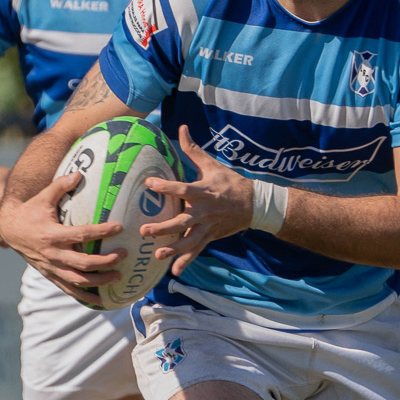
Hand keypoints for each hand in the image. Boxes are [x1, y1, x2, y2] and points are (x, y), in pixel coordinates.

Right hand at [0, 170, 125, 306]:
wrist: (10, 230)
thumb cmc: (30, 210)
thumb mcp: (43, 196)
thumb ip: (61, 185)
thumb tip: (79, 173)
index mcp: (52, 234)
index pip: (82, 234)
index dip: (101, 232)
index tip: (119, 227)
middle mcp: (52, 254)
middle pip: (83, 263)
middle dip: (106, 261)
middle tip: (124, 254)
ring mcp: (51, 267)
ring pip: (78, 280)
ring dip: (100, 281)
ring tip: (119, 276)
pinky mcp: (50, 275)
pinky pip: (69, 289)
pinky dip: (85, 297)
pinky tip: (101, 301)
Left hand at [139, 125, 254, 274]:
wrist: (254, 204)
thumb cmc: (229, 182)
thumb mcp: (212, 165)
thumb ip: (193, 150)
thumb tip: (181, 128)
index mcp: (204, 191)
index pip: (183, 189)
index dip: (167, 186)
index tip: (150, 183)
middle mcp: (205, 212)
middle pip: (182, 221)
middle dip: (164, 227)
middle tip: (145, 230)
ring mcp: (208, 227)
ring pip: (189, 240)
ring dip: (173, 249)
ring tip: (157, 254)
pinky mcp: (210, 237)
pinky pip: (197, 251)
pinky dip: (187, 261)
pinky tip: (174, 271)